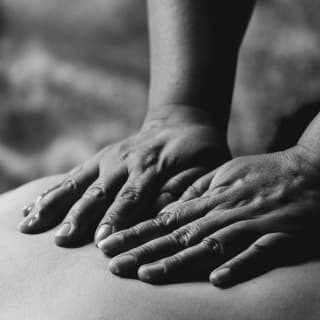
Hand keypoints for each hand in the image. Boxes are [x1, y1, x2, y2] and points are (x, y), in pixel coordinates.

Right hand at [19, 105, 229, 246]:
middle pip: (102, 192)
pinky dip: (53, 192)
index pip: (134, 196)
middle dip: (81, 216)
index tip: (101, 241)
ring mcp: (111, 158)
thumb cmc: (199, 151)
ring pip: (80, 183)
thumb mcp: (209, 166)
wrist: (181, 122)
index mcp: (155, 165)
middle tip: (63, 239)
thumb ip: (192, 188)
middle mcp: (128, 161)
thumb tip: (174, 213)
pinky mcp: (100, 158)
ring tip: (33, 224)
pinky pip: (74, 176)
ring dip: (58, 205)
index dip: (118, 218)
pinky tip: (34, 208)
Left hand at [99, 146, 319, 285]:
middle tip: (112, 264)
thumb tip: (170, 204)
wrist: (306, 170)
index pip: (164, 218)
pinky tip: (217, 280)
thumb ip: (196, 190)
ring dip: (178, 261)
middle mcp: (223, 213)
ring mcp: (250, 225)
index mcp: (209, 199)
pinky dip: (238, 266)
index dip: (136, 233)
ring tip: (146, 274)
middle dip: (143, 251)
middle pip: (177, 235)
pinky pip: (257, 254)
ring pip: (208, 245)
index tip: (109, 245)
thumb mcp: (223, 174)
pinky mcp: (278, 236)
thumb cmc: (261, 174)